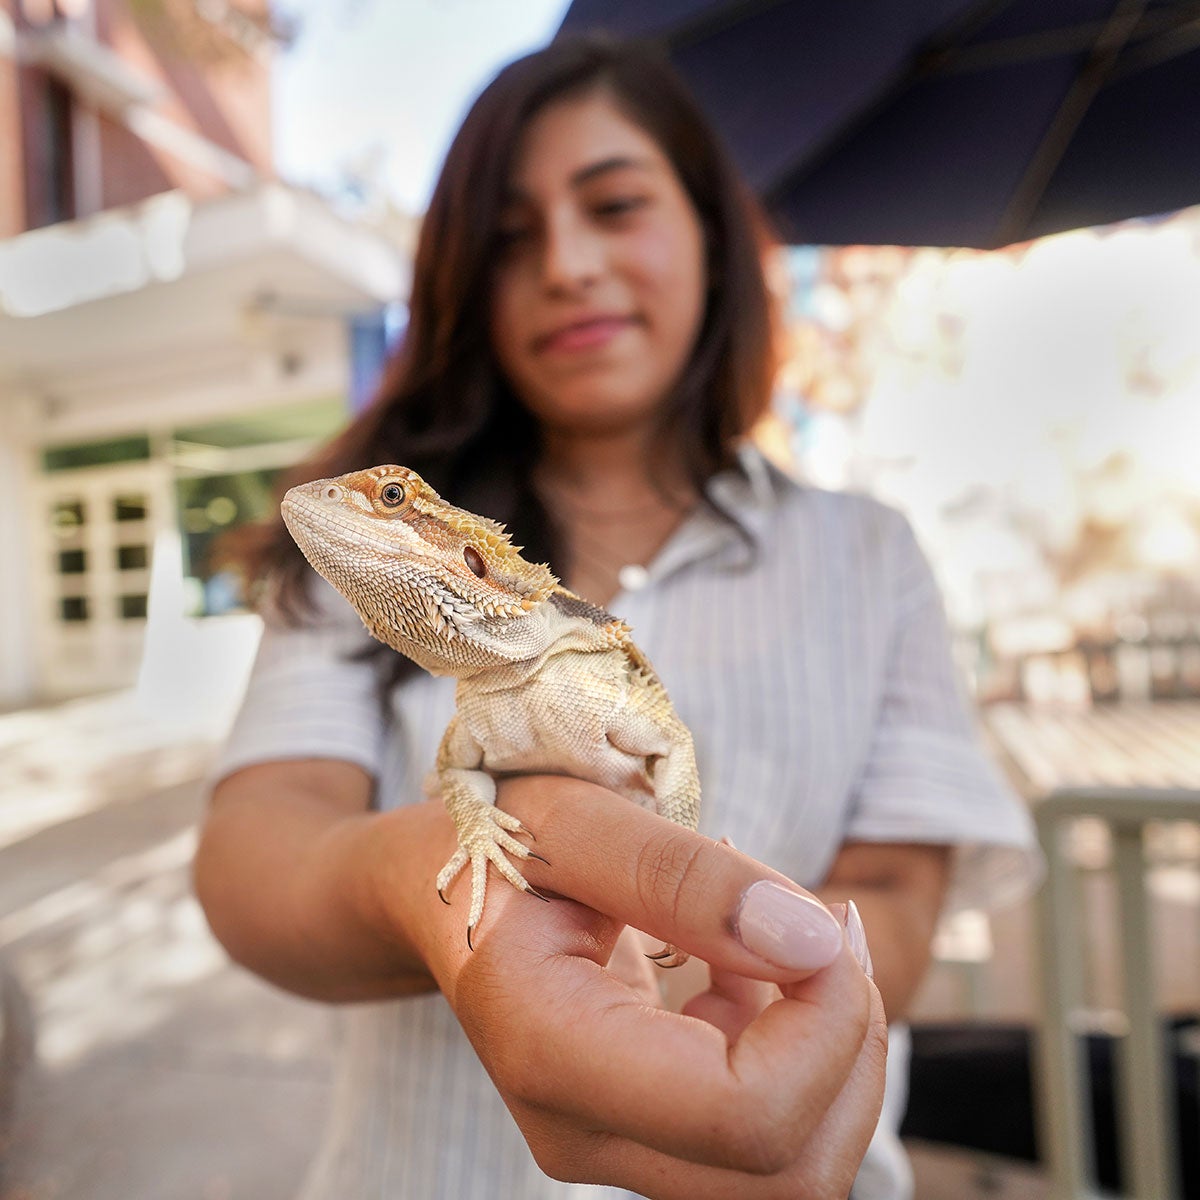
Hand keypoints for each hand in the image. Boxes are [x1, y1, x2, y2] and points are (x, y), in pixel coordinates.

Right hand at [392, 776, 885, 1199]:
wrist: (438, 893)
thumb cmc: (501, 839)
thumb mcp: (580, 821)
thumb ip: (683, 878)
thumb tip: (813, 943)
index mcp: (551, 1049)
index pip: (747, 1114)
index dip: (825, 1023)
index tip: (817, 918)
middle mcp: (579, 1131)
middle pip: (789, 1170)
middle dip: (845, 1044)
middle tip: (824, 924)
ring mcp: (610, 1145)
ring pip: (791, 1167)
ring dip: (829, 1049)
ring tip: (787, 935)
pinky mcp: (641, 1134)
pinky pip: (766, 1134)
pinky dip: (798, 1049)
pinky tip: (750, 967)